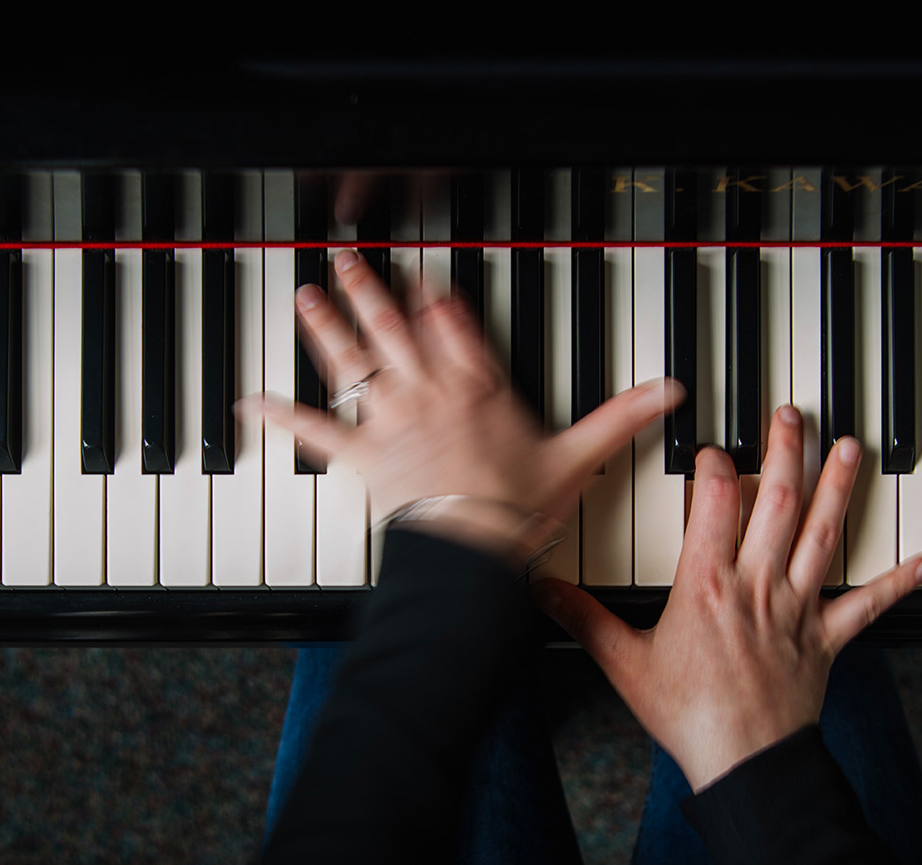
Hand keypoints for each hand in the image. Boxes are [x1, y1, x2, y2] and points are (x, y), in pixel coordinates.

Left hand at [241, 249, 683, 563]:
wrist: (472, 551)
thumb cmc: (518, 508)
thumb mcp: (578, 457)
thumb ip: (621, 417)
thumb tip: (669, 394)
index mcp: (478, 387)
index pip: (456, 328)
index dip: (439, 300)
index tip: (426, 276)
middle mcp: (428, 393)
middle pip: (395, 329)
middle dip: (372, 289)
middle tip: (352, 257)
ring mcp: (391, 421)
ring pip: (354, 361)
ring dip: (327, 326)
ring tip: (307, 294)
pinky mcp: (361, 456)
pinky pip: (316, 431)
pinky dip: (282, 416)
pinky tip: (251, 401)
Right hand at [534, 407, 921, 790]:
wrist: (743, 764)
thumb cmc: (688, 716)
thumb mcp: (623, 664)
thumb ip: (585, 618)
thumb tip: (542, 590)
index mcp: (707, 584)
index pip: (716, 501)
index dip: (716, 465)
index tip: (713, 449)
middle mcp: (757, 585)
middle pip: (778, 502)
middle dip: (786, 451)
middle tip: (792, 414)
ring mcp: (797, 609)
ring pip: (823, 535)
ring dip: (839, 487)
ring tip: (850, 448)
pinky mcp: (826, 639)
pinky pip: (868, 604)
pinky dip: (900, 581)